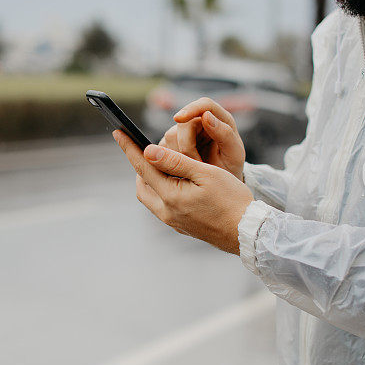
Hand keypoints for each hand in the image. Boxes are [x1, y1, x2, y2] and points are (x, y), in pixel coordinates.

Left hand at [113, 130, 253, 254]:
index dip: (129, 147)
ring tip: (158, 165)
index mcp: (171, 196)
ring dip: (150, 181)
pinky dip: (161, 192)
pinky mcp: (182, 227)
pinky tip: (174, 184)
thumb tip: (148, 151)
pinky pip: (162, 207)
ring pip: (151, 198)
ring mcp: (174, 222)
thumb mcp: (206, 173)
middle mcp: (167, 212)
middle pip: (142, 186)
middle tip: (141, 149)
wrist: (246, 232)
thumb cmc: (232, 200)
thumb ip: (176, 161)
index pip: (143, 167)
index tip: (118, 132)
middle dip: (139, 167)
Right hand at [167, 97, 245, 181]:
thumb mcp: (234, 154)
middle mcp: (201, 122)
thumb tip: (206, 115)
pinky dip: (171, 159)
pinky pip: (164, 148)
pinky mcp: (172, 144)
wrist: (222, 186)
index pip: (204, 105)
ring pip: (171, 136)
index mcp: (220, 119)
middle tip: (197, 165)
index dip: (190, 109)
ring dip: (180, 155)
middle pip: (183, 123)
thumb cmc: (231, 167)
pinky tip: (183, 169)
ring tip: (194, 168)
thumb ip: (224, 134)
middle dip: (186, 145)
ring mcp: (185, 133)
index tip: (178, 119)